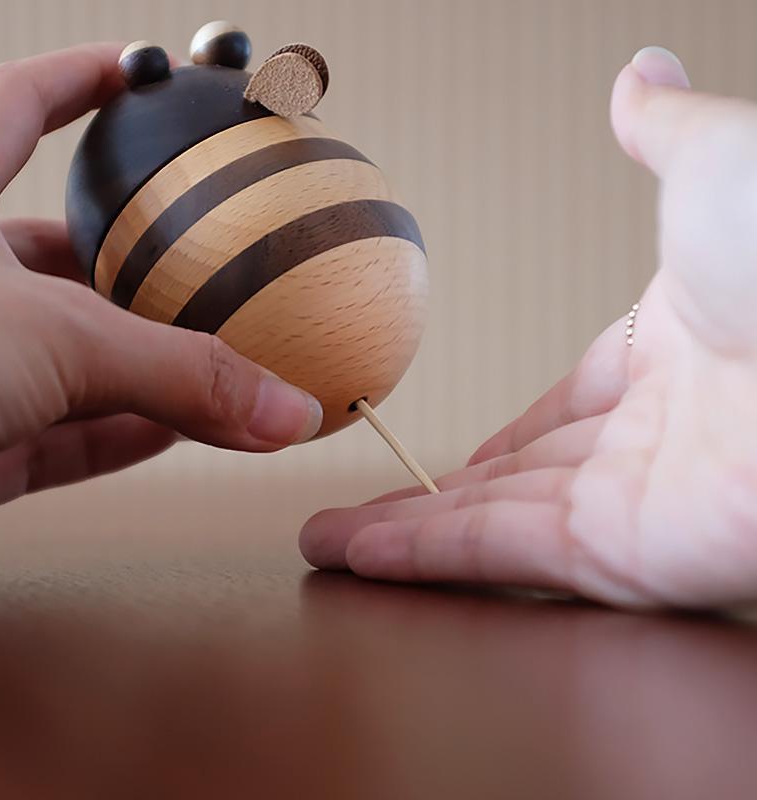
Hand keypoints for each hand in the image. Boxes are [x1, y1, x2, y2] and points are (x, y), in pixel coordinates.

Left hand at [0, 44, 321, 518]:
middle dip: (142, 259)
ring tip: (223, 370)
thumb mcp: (49, 340)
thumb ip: (180, 374)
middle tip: (210, 262)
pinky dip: (125, 438)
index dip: (85, 82)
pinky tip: (180, 435)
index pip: (17, 106)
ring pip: (74, 357)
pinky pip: (62, 434)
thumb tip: (284, 407)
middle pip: (67, 250)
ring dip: (151, 371)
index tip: (146, 77)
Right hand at [301, 46, 756, 608]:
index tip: (443, 459)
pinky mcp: (634, 559)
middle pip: (513, 481)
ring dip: (404, 539)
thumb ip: (663, 138)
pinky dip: (428, 559)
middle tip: (353, 512)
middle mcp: (657, 440)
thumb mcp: (717, 165)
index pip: (561, 413)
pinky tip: (360, 553)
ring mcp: (642, 505)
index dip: (497, 438)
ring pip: (496, 528)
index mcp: (672, 355)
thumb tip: (642, 77)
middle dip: (427, 500)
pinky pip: (509, 559)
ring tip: (328, 542)